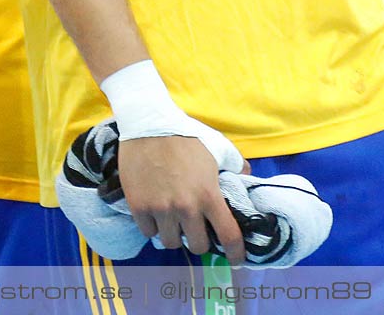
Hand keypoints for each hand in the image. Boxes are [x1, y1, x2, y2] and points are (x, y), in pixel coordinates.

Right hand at [117, 135, 243, 263]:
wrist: (147, 123)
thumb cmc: (185, 134)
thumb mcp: (218, 146)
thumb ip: (235, 164)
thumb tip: (245, 175)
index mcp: (209, 196)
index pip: (228, 237)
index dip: (235, 253)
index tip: (235, 260)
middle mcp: (186, 207)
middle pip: (198, 246)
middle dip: (199, 241)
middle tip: (195, 230)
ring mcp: (160, 209)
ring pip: (170, 242)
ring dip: (174, 234)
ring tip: (173, 222)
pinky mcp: (138, 206)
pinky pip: (148, 232)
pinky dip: (153, 227)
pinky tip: (155, 215)